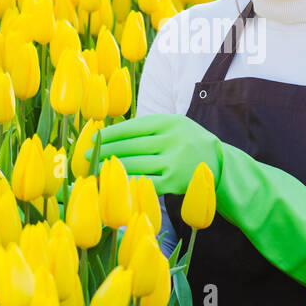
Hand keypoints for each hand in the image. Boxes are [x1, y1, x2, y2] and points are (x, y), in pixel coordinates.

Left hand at [82, 113, 221, 194]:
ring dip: (111, 169)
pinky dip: (127, 183)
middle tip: (84, 156)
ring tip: (94, 170)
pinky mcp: (175, 182)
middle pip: (130, 146)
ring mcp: (174, 162)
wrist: (221, 164)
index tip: (91, 139)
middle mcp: (172, 140)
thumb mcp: (175, 126)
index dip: (109, 134)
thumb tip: (109, 134)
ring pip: (134, 164)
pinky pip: (145, 182)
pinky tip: (113, 183)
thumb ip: (148, 128)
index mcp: (170, 122)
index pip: (133, 127)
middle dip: (104, 151)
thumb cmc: (189, 143)